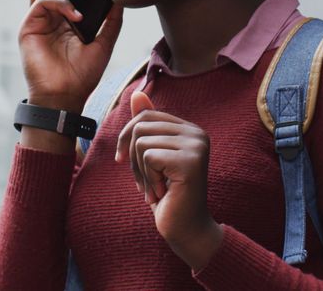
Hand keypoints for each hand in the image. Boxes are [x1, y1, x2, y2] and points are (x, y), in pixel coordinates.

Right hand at [19, 0, 123, 112]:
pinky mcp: (28, 27)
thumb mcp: (104, 44)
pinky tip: (75, 16)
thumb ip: (111, 21)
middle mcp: (50, 14)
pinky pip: (40, 2)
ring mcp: (38, 19)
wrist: (66, 97)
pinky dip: (59, 3)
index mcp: (66, 15)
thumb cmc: (82, 75)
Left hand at [116, 91, 223, 269]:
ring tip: (155, 188)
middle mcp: (198, 134)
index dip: (127, 137)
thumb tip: (136, 93)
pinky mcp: (190, 161)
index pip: (146, 115)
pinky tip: (162, 193)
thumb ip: (146, 126)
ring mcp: (196, 146)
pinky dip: (148, 178)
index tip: (124, 161)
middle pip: (140, 126)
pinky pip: (147, 157)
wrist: (185, 228)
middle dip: (132, 157)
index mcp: (190, 129)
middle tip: (144, 182)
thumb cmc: (167, 194)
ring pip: (141, 141)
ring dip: (140, 171)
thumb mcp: (150, 157)